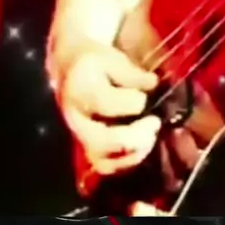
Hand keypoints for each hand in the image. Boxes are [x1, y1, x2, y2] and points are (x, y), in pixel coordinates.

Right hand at [58, 43, 160, 176]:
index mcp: (80, 89)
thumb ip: (132, 73)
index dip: (133, 101)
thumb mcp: (112, 58)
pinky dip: (128, 161)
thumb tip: (153, 84)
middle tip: (154, 123)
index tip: (148, 90)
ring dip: (133, 153)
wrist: (70, 72)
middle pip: (101, 141)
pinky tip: (142, 146)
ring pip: (103, 160)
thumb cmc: (96, 64)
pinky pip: (106, 167)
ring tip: (150, 137)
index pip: (105, 103)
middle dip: (134, 137)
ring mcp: (79, 137)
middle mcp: (75, 118)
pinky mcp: (86, 149)